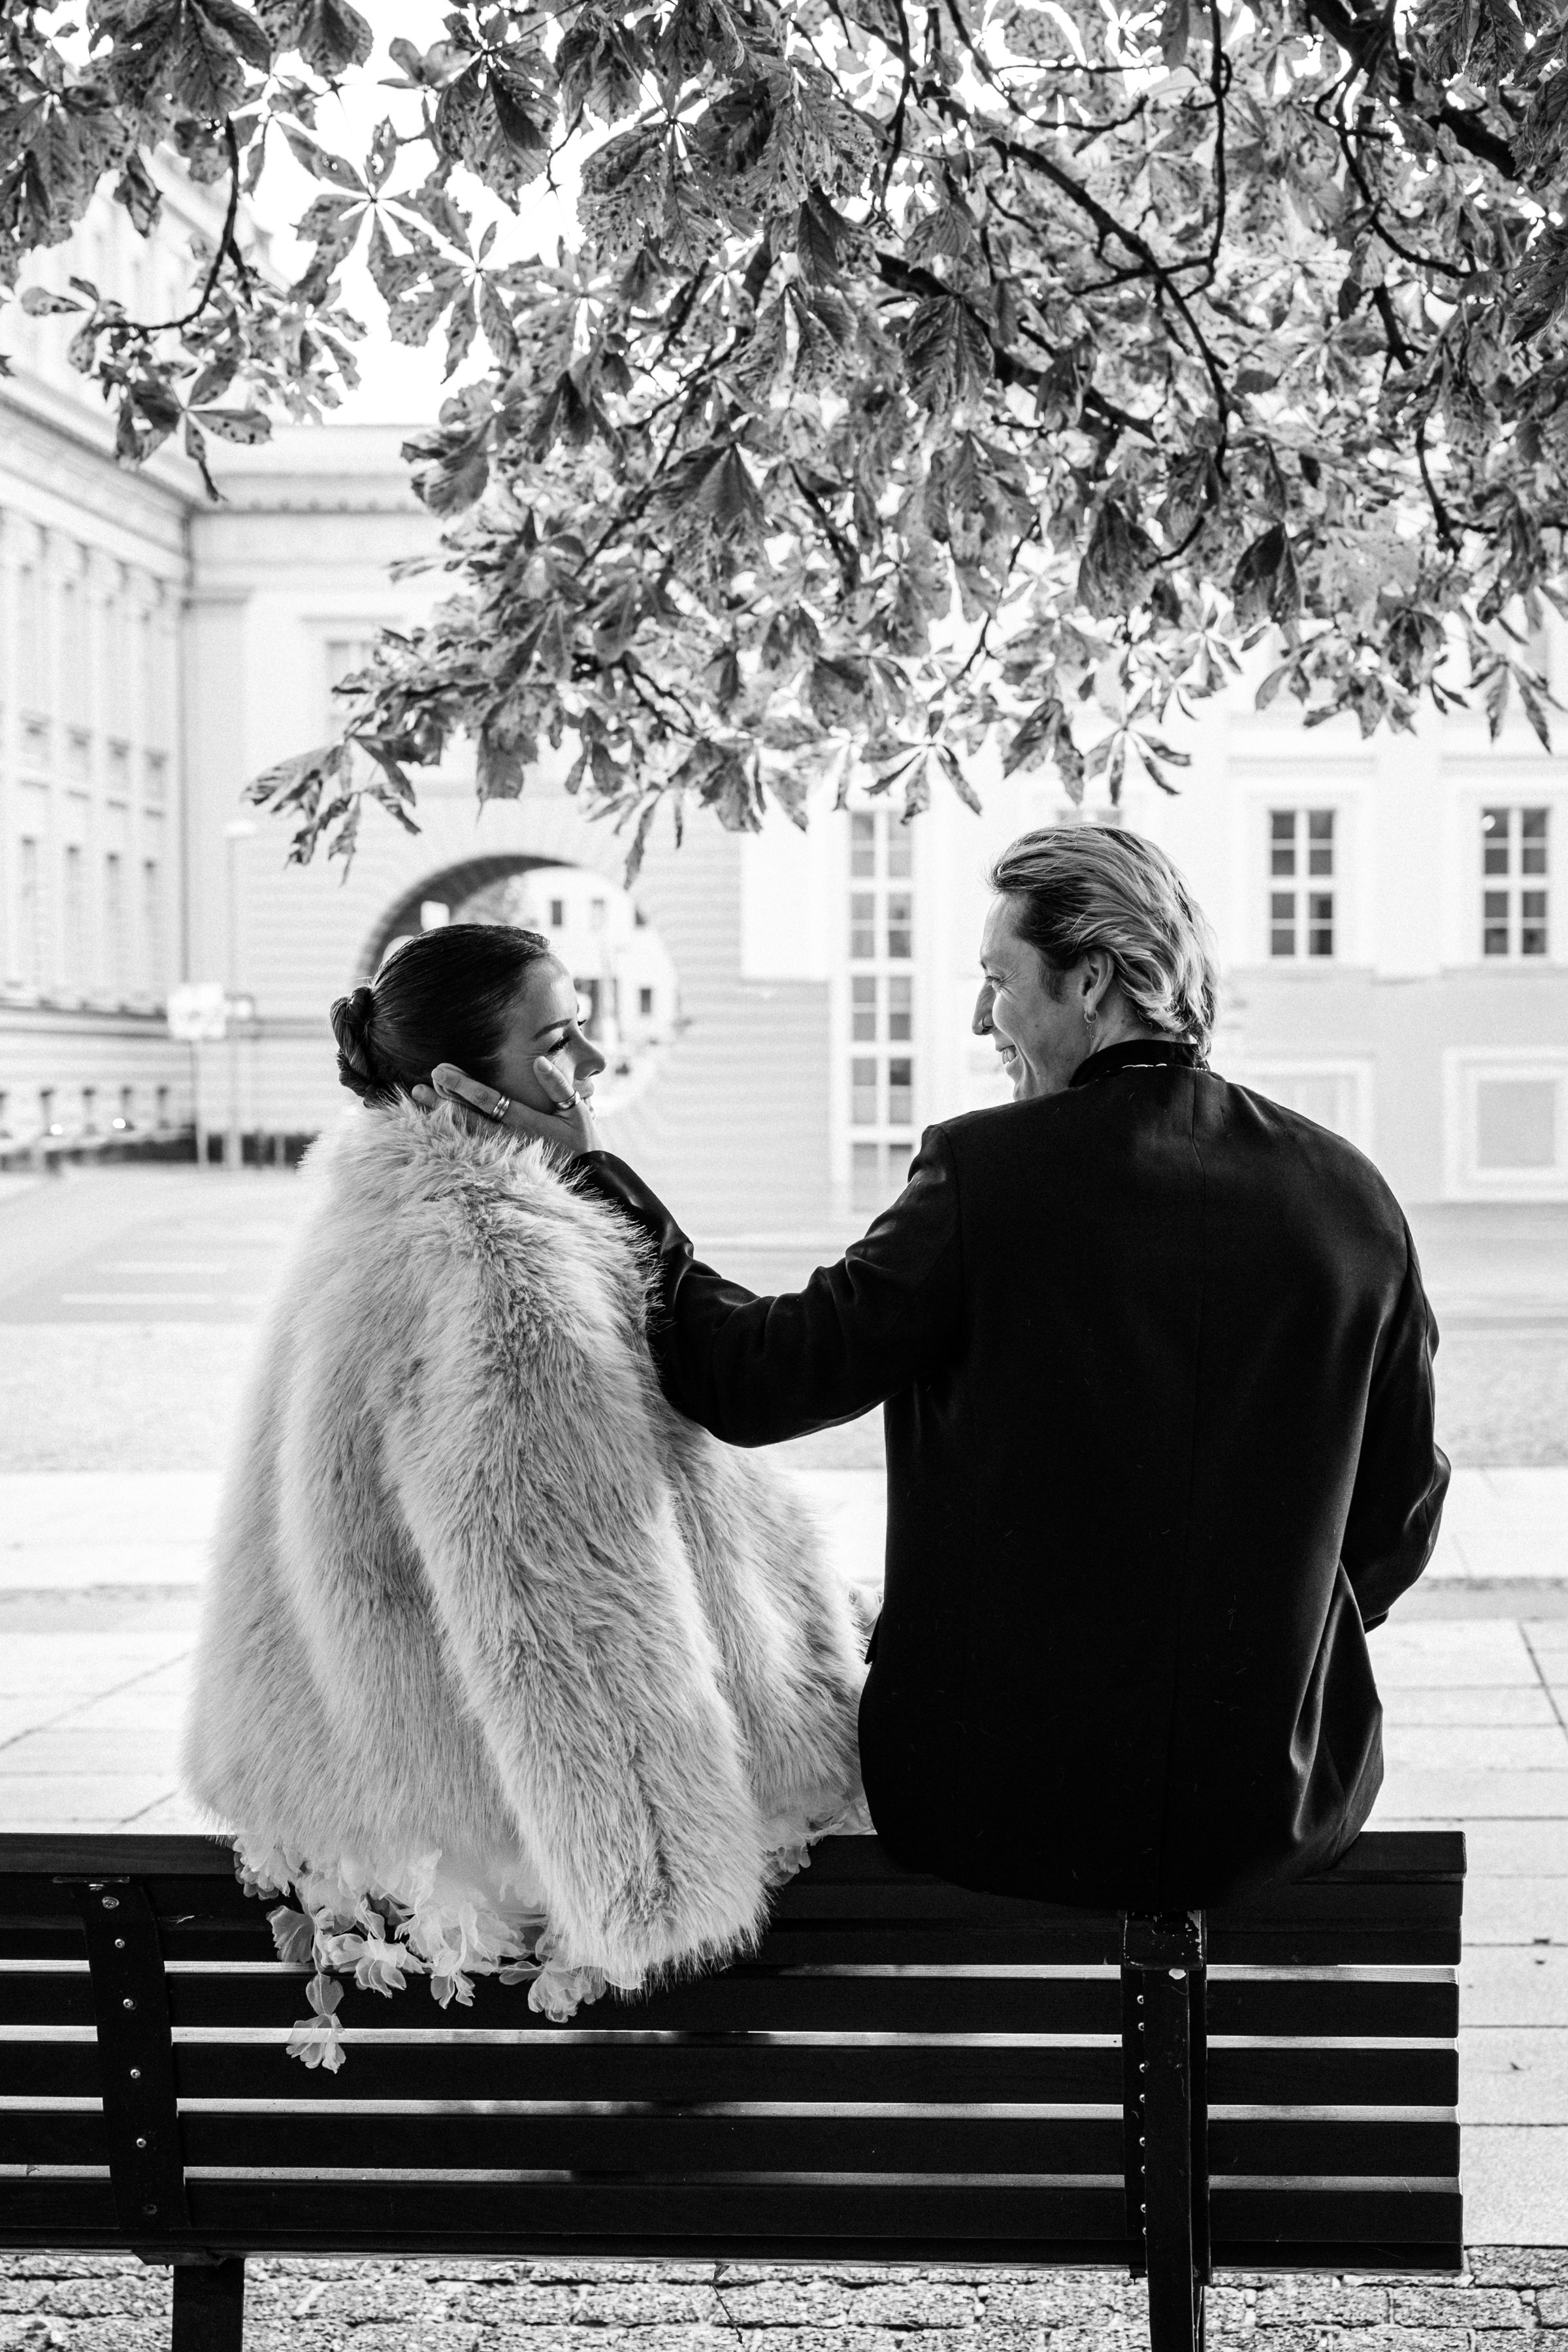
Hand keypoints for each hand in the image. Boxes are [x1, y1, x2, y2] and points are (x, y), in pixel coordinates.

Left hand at [418, 1061, 600, 1161]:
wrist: (589, 1183)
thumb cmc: (583, 1143)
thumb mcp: (577, 1111)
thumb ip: (558, 1086)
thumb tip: (538, 1061)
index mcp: (528, 1123)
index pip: (489, 1100)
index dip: (464, 1086)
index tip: (440, 1071)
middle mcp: (511, 1140)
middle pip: (469, 1119)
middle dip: (442, 1103)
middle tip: (418, 1087)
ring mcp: (504, 1157)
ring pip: (465, 1136)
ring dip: (440, 1120)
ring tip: (418, 1104)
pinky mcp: (501, 1169)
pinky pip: (469, 1152)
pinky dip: (448, 1140)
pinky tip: (431, 1131)